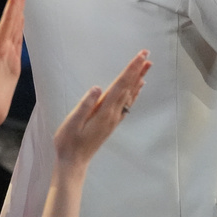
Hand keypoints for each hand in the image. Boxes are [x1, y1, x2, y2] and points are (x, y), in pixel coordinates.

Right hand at [53, 50, 151, 170]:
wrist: (74, 162)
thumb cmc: (69, 142)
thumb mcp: (72, 122)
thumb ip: (85, 105)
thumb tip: (97, 87)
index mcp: (104, 111)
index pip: (120, 85)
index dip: (130, 69)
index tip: (140, 56)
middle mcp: (113, 114)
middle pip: (128, 87)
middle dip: (137, 69)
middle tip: (147, 54)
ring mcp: (114, 119)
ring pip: (130, 94)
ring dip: (138, 78)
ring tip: (147, 66)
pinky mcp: (112, 123)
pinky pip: (127, 103)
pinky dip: (134, 92)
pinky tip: (138, 87)